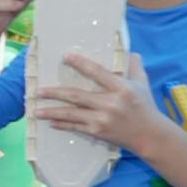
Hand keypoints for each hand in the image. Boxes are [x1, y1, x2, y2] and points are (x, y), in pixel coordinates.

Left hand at [35, 51, 174, 152]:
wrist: (150, 136)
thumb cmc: (145, 107)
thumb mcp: (142, 83)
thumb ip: (135, 66)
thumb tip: (130, 51)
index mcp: (121, 88)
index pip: (97, 72)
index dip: (81, 64)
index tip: (65, 57)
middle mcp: (110, 103)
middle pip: (76, 96)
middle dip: (55, 93)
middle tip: (38, 90)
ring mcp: (102, 119)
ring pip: (71, 114)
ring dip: (52, 111)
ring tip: (36, 109)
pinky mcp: (98, 132)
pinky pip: (76, 127)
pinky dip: (62, 124)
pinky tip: (50, 122)